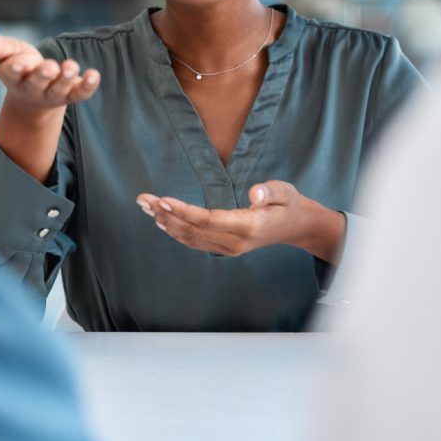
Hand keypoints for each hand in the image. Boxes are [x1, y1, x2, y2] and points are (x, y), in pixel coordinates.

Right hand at [0, 31, 100, 111]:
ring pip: (59, 89)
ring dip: (66, 79)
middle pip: (38, 83)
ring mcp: (53, 93)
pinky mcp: (71, 95)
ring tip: (71, 66)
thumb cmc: (21, 65)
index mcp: (14, 76)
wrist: (35, 92)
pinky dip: (88, 85)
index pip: (13, 73)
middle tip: (51, 67)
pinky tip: (94, 75)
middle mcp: (33, 88)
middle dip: (44, 75)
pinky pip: (80, 93)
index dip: (17, 67)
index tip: (21, 62)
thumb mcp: (9, 53)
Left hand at [136, 181, 345, 261]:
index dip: (183, 211)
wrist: (297, 227)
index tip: (162, 200)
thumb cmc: (289, 205)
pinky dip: (174, 231)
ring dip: (165, 222)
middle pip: (192, 231)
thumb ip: (270, 193)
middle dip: (165, 215)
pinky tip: (160, 220)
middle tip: (143, 199)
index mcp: (248, 227)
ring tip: (144, 206)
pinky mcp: (224, 248)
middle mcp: (234, 242)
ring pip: (190, 238)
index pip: (208, 220)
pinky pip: (194, 241)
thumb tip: (255, 194)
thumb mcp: (285, 192)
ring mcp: (228, 248)